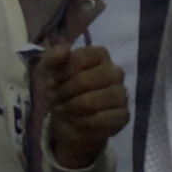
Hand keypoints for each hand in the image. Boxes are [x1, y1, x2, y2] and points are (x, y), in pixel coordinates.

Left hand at [42, 44, 129, 168]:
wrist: (69, 119)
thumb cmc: (61, 88)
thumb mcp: (48, 70)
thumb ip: (53, 57)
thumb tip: (64, 50)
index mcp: (100, 55)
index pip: (81, 58)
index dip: (62, 72)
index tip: (51, 81)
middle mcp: (115, 71)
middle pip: (85, 80)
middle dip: (65, 91)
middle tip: (55, 98)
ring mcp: (121, 94)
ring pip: (93, 101)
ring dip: (72, 107)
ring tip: (64, 109)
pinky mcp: (123, 116)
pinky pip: (103, 120)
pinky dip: (83, 122)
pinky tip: (76, 120)